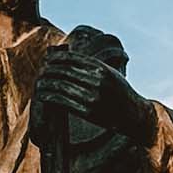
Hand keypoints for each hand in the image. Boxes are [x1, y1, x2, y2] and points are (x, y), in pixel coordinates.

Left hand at [36, 34, 154, 144]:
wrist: (133, 114)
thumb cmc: (119, 92)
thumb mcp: (110, 73)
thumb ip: (93, 66)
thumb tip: (71, 58)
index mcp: (101, 68)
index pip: (72, 59)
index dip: (57, 58)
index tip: (47, 60)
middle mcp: (97, 80)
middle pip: (65, 71)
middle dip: (49, 70)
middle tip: (40, 71)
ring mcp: (93, 96)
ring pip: (62, 86)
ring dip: (47, 83)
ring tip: (39, 83)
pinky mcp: (88, 112)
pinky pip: (64, 102)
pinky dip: (51, 97)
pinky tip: (43, 96)